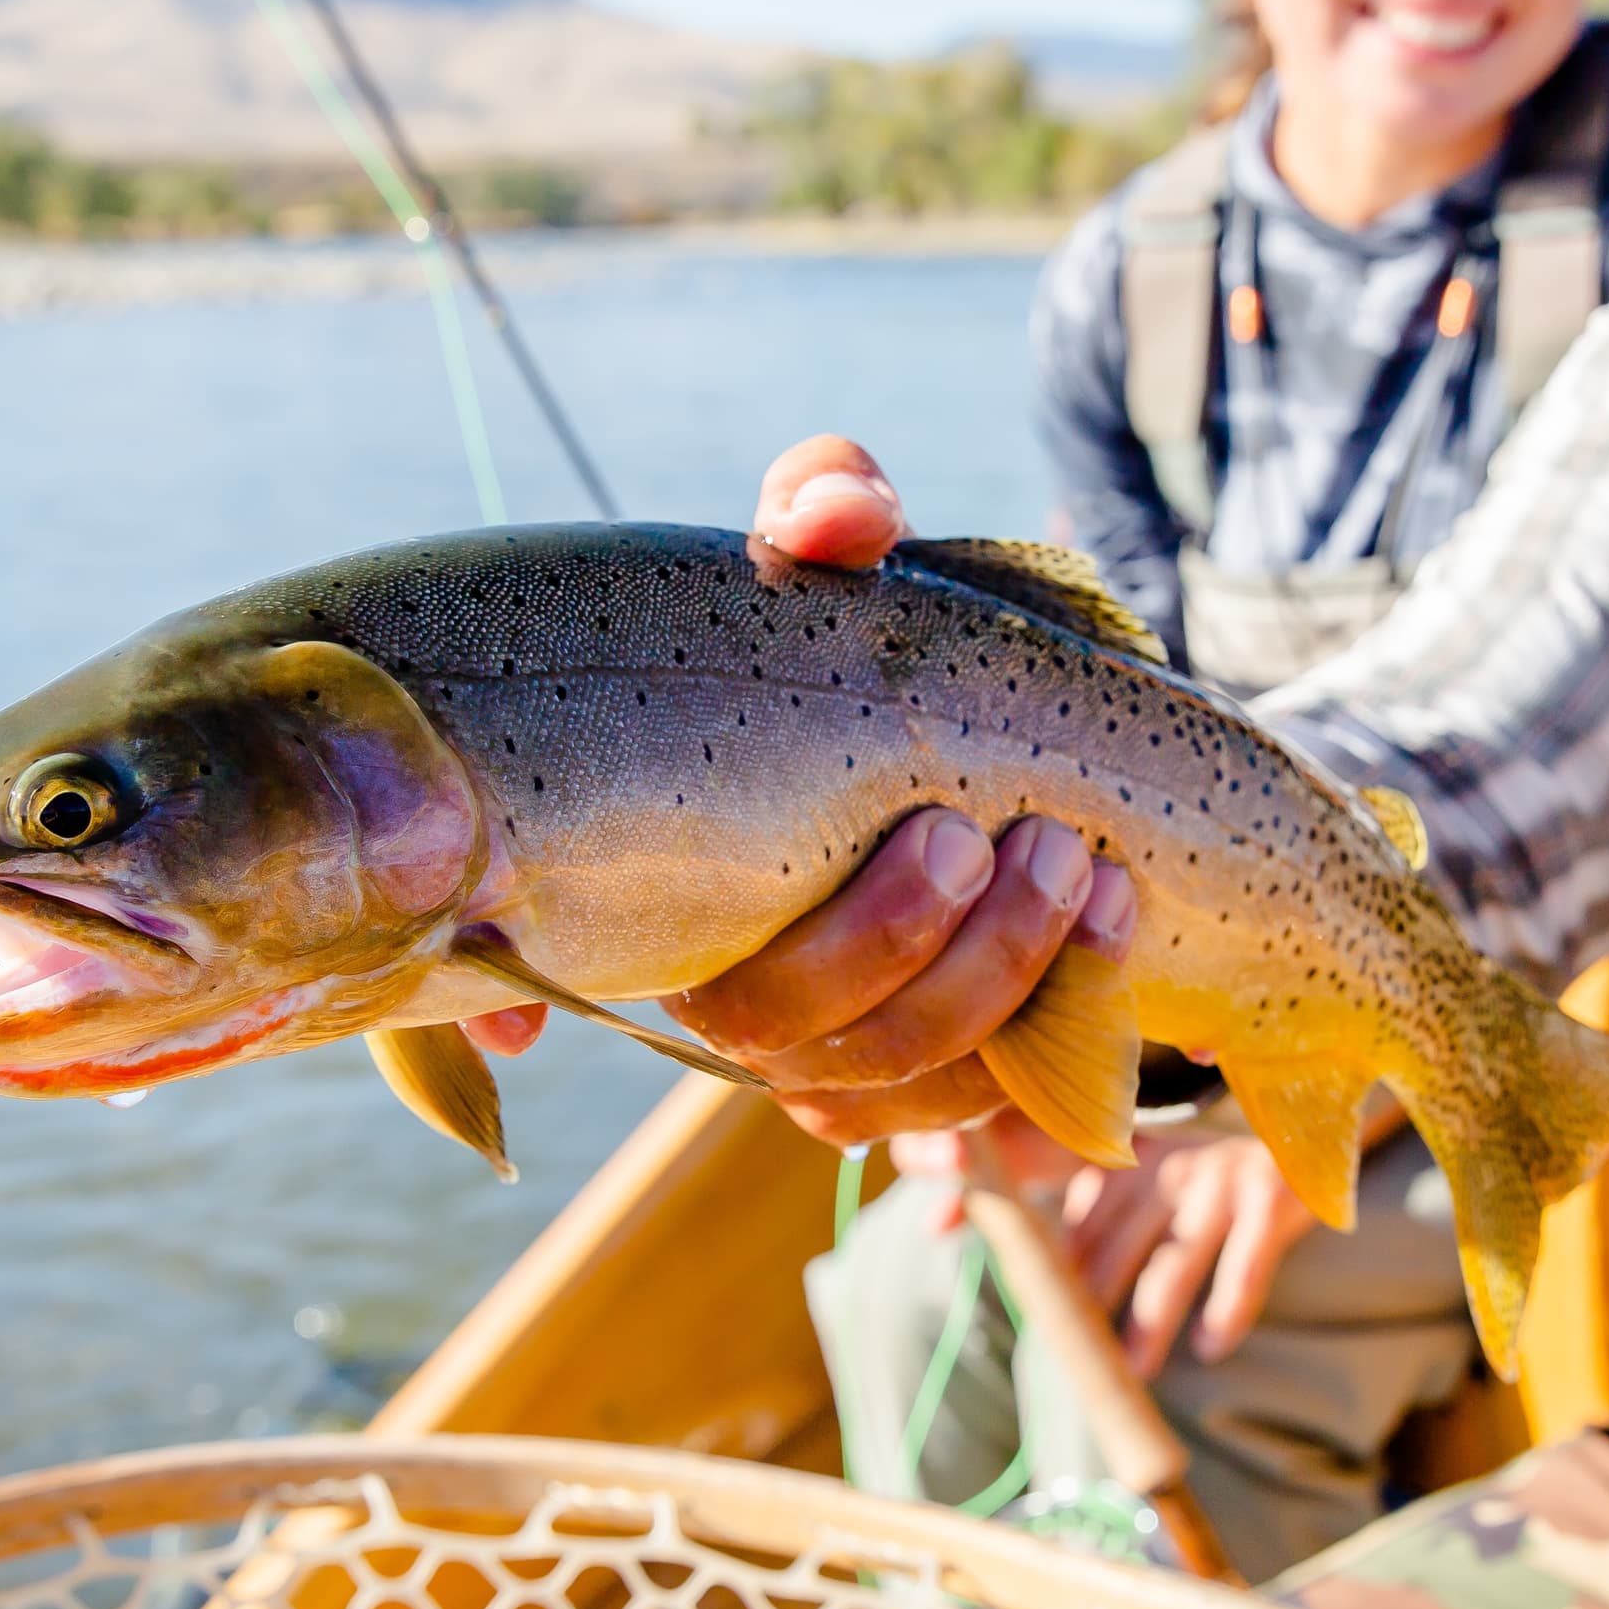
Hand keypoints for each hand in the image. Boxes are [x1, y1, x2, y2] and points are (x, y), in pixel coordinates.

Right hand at [472, 437, 1134, 1137]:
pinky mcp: (942, 1088)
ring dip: (987, 977)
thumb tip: (828, 524)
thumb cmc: (896, 641)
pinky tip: (1117, 915)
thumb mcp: (856, 551)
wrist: (1041, 735)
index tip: (562, 1009)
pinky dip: (1059, 1019)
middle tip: (970, 833)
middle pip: (773, 1028)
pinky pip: (983, 1105)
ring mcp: (832, 1053)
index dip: (492, 1020)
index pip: (524, 977)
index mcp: (654, 872)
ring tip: (1071, 860)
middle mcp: (724, 986)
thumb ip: (829, 502)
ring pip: (883, 1079)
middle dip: (883, 941)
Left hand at [1061, 1137, 1316, 1377]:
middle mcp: (1171, 1168)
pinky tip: (1210, 1347)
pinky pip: (1245, 1264)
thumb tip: (1017, 1250)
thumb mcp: (1156, 1172)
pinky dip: (1227, 1308)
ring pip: (1176, 1262)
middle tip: (1079, 1356)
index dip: (1061, 1278)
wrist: (1303, 1129)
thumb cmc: (1212, 1175)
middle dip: (1095, 1306)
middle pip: (1120, 1248)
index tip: (1050, 1324)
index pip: (1083, 1226)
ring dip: (1151, 1319)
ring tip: (1135, 1367)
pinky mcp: (1270, 1198)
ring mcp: (1221, 1182)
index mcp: (1134, 1164)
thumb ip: (1100, 1205)